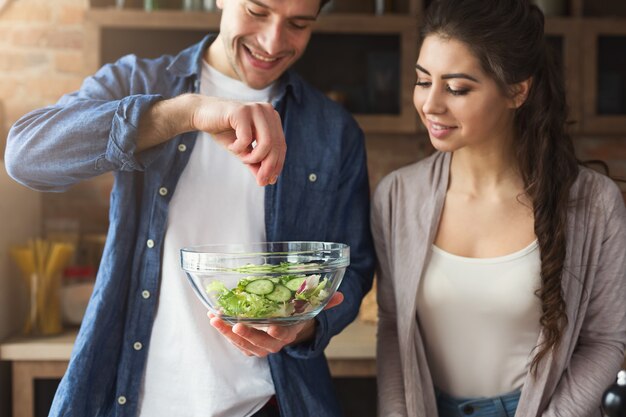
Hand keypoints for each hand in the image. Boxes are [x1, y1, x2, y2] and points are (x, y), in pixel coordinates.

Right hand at [191, 97, 285, 185]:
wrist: (201, 114)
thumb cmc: (224, 131)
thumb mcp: (243, 150)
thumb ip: (256, 162)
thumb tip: (267, 181)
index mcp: (271, 117)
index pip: (281, 145)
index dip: (277, 165)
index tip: (269, 181)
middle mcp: (267, 110)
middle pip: (276, 145)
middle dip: (268, 167)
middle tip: (260, 181)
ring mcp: (255, 109)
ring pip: (266, 143)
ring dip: (253, 158)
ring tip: (242, 159)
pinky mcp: (241, 111)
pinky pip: (246, 139)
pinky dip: (238, 148)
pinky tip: (231, 146)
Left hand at [208, 292, 343, 356]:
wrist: (286, 328)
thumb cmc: (296, 315)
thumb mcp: (310, 308)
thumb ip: (324, 302)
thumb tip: (341, 295)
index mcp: (289, 333)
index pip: (284, 335)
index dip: (278, 332)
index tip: (272, 328)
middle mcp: (273, 342)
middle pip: (259, 343)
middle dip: (246, 335)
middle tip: (235, 323)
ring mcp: (258, 345)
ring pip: (242, 344)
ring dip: (227, 332)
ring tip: (215, 318)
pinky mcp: (246, 344)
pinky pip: (234, 341)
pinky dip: (223, 330)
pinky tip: (213, 317)